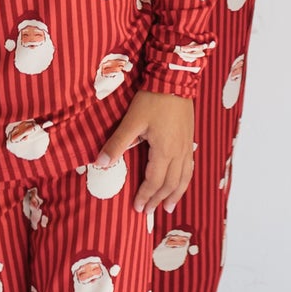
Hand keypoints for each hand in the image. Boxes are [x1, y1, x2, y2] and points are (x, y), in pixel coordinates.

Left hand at [97, 90, 195, 216]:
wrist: (174, 80)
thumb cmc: (152, 100)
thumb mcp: (131, 121)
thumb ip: (117, 144)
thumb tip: (100, 163)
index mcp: (164, 151)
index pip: (154, 181)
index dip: (145, 196)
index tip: (137, 207)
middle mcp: (178, 152)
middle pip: (170, 184)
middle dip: (158, 200)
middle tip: (149, 211)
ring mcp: (186, 146)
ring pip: (184, 178)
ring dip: (176, 195)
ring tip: (169, 207)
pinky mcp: (189, 139)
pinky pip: (190, 167)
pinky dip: (185, 180)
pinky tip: (182, 183)